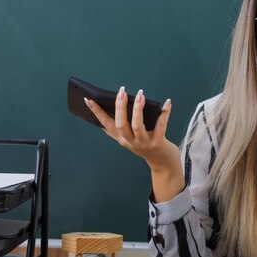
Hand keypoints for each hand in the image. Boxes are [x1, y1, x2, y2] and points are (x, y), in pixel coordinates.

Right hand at [85, 86, 184, 201]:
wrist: (163, 164)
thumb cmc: (148, 146)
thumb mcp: (130, 139)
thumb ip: (121, 129)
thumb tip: (113, 109)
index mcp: (122, 139)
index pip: (106, 125)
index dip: (97, 113)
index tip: (88, 100)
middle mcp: (131, 142)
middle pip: (121, 125)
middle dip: (120, 108)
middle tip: (121, 92)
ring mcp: (144, 143)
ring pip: (137, 126)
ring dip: (138, 109)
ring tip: (140, 95)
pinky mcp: (158, 143)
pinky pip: (161, 126)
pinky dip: (164, 113)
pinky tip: (167, 103)